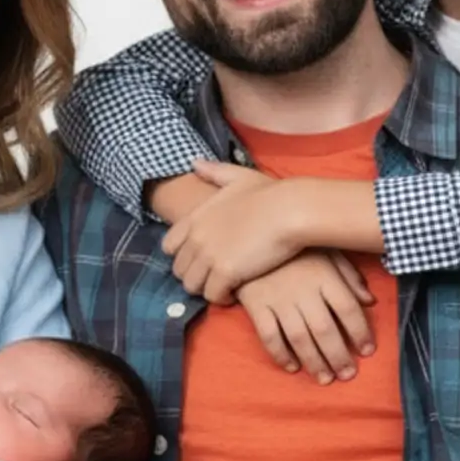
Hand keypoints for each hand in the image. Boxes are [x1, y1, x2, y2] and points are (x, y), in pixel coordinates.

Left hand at [161, 160, 304, 303]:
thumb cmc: (270, 193)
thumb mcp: (238, 176)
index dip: (182, 256)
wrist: (291, 210)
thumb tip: (193, 162)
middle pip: (179, 270)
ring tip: (225, 286)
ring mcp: (208, 256)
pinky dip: (222, 298)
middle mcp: (196, 238)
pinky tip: (236, 293)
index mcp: (196, 217)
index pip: (169, 246)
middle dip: (195, 275)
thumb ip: (213, 171)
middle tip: (215, 277)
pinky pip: (213, 296)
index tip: (201, 259)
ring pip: (192, 286)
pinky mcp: (225, 273)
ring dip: (207, 289)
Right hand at [236, 251, 374, 382]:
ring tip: (325, 378)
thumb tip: (370, 300)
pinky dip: (280, 354)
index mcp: (324, 275)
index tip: (367, 350)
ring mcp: (278, 299)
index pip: (348, 308)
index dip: (360, 332)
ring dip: (314, 362)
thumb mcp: (327, 251)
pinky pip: (269, 335)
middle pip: (326, 329)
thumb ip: (349, 275)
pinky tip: (292, 367)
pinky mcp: (256, 304)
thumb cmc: (294, 245)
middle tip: (348, 375)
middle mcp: (303, 290)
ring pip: (299, 338)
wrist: (249, 233)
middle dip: (339, 356)